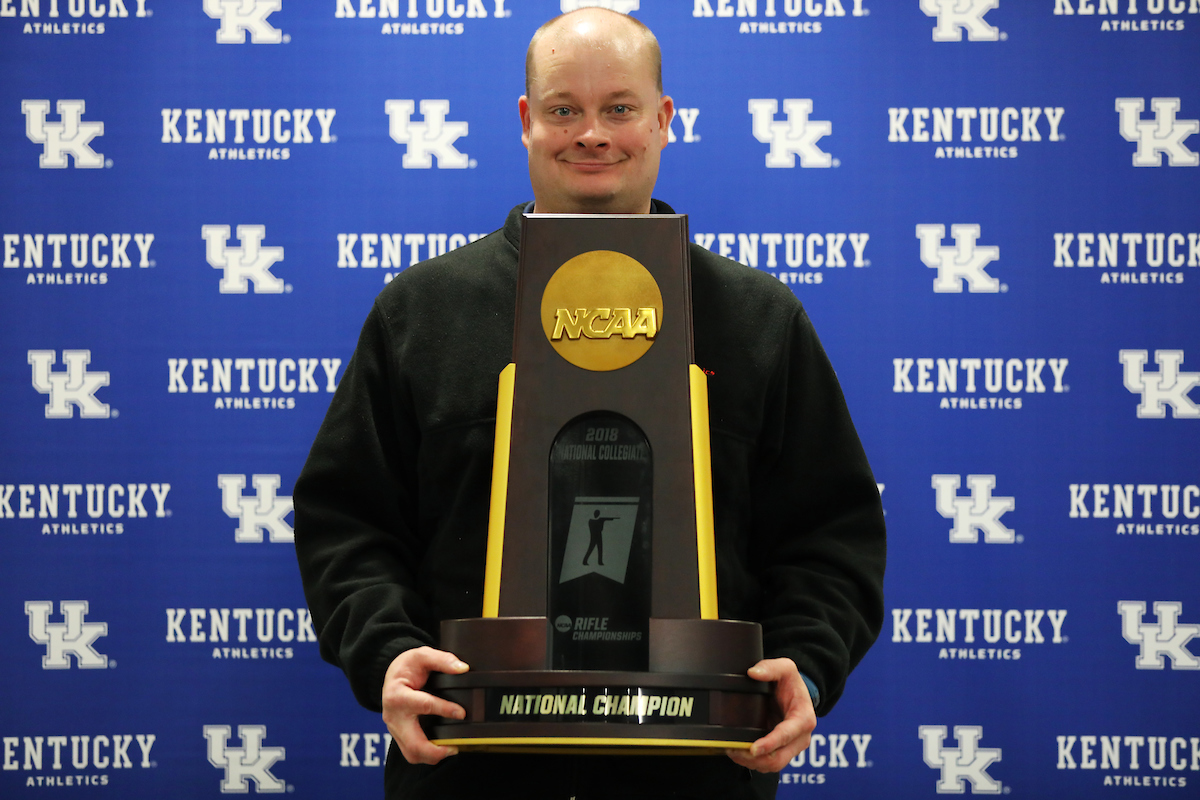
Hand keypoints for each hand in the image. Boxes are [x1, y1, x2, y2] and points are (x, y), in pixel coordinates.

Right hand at [381, 646, 469, 764]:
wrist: (391, 675)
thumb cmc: (407, 666)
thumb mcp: (421, 655)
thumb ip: (442, 659)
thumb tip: (462, 668)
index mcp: (397, 695)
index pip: (424, 705)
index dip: (445, 710)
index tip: (462, 713)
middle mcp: (393, 716)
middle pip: (413, 744)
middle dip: (435, 750)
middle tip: (455, 747)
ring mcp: (394, 729)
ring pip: (411, 754)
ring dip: (432, 756)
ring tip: (451, 749)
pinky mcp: (399, 736)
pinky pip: (411, 752)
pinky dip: (426, 755)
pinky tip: (441, 748)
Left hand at [726, 657, 815, 772]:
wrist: (795, 692)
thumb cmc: (791, 682)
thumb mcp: (785, 668)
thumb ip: (771, 668)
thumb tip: (753, 673)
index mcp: (804, 719)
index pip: (786, 735)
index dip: (770, 744)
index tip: (753, 749)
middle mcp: (801, 738)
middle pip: (779, 759)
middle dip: (755, 758)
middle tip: (734, 750)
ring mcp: (791, 747)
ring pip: (772, 765)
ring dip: (751, 763)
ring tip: (732, 752)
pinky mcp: (781, 751)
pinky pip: (767, 763)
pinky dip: (752, 762)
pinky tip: (738, 753)